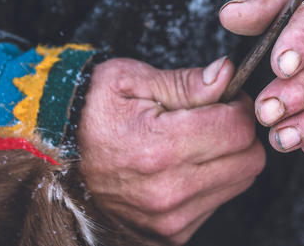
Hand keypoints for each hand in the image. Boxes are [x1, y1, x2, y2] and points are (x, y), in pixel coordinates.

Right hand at [77, 57, 264, 244]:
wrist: (54, 153)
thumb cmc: (92, 111)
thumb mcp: (134, 80)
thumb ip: (188, 82)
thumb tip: (228, 74)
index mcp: (159, 147)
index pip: (239, 128)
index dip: (239, 105)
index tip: (225, 98)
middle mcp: (167, 191)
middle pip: (249, 160)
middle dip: (239, 131)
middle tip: (214, 116)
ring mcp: (169, 218)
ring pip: (240, 182)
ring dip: (228, 157)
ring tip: (194, 140)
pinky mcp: (170, 234)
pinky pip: (218, 202)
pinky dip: (212, 180)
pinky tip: (184, 164)